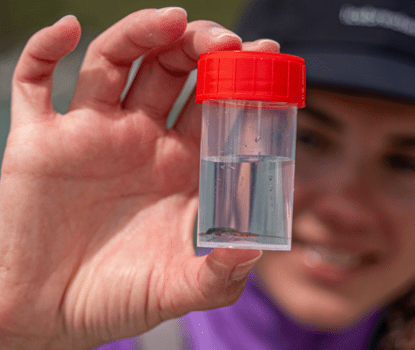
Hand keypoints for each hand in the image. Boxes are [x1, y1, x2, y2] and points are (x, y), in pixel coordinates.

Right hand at [0, 8, 278, 348]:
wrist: (45, 315)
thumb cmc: (116, 300)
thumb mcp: (178, 290)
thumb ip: (219, 274)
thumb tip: (255, 249)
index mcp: (180, 167)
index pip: (216, 106)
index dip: (241, 79)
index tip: (265, 54)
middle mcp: (141, 141)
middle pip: (173, 71)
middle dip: (199, 47)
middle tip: (224, 41)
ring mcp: (91, 134)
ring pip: (117, 62)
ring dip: (142, 34)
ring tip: (171, 20)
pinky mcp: (41, 139)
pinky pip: (35, 82)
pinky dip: (44, 50)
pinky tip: (65, 29)